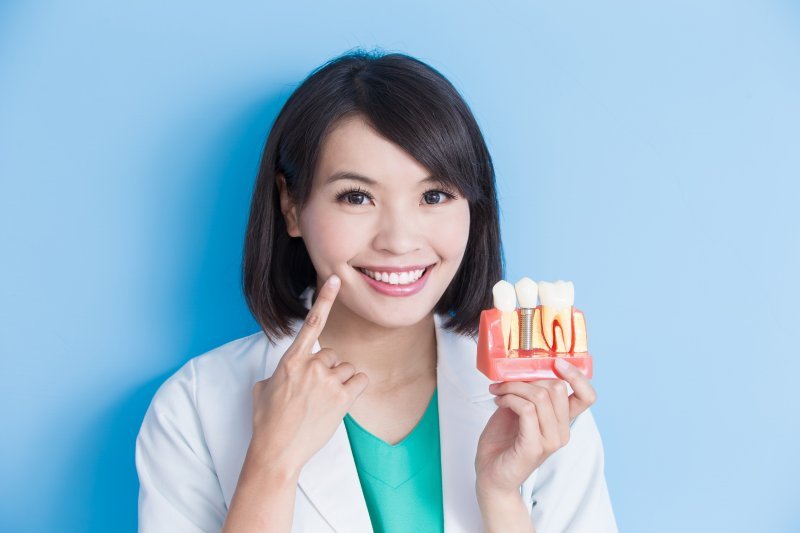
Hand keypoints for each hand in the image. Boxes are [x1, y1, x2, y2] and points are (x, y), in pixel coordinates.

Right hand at [247, 275, 368, 476]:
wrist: (277, 451)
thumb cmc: (267, 422)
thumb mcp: (262, 389)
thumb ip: (277, 373)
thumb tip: (280, 375)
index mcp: (291, 360)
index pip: (311, 323)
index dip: (324, 299)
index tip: (335, 280)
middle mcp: (312, 365)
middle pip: (333, 354)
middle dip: (328, 370)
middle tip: (314, 393)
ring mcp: (328, 381)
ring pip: (348, 369)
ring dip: (341, 382)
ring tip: (323, 402)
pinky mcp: (343, 397)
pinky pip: (360, 380)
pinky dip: (355, 389)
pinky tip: (341, 401)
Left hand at [475, 359, 596, 497]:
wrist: (491, 474)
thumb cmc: (503, 442)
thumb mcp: (518, 410)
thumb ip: (528, 392)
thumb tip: (526, 369)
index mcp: (561, 421)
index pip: (586, 396)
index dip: (577, 376)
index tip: (557, 362)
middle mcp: (561, 431)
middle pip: (557, 388)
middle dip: (527, 378)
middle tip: (505, 382)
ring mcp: (550, 441)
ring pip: (539, 396)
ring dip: (513, 387)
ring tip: (498, 391)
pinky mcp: (534, 447)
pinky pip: (527, 409)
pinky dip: (510, 399)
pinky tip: (499, 401)